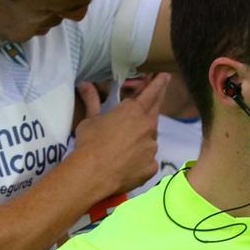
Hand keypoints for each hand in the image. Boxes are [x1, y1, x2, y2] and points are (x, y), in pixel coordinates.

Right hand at [72, 75, 166, 197]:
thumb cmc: (90, 143)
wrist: (94, 173)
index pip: (150, 93)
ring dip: (142, 136)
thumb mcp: (90, 120)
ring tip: (125, 143)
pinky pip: (147, 159)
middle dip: (158, 99)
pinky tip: (127, 162)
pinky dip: (140, 158)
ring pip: (150, 138)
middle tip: (163, 91)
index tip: (166, 76)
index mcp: (133, 111)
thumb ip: (92, 101)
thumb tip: (84, 83)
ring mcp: (152, 147)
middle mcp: (147, 127)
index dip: (158, 83)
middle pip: (155, 110)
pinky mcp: (152, 166)